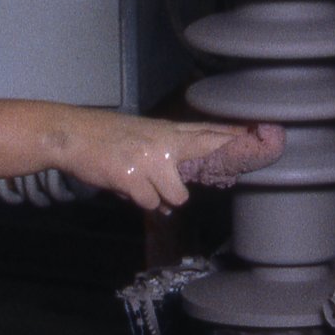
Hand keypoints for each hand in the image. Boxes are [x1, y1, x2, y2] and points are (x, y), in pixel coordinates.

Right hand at [49, 108, 251, 210]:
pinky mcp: (134, 178)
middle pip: (208, 148)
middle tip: (256, 153)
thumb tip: (173, 197)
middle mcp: (164, 143)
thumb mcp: (140, 138)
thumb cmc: (105, 138)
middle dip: (230, 153)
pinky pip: (149, 203)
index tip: (261, 132)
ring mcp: (150, 160)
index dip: (235, 134)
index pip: (207, 131)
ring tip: (138, 182)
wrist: (73, 135)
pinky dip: (137, 200)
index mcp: (166, 130)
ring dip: (158, 197)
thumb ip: (164, 161)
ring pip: (176, 196)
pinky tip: (124, 185)